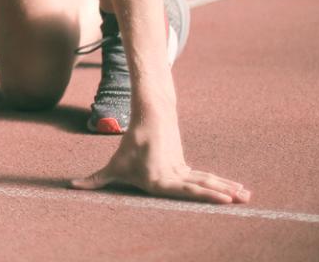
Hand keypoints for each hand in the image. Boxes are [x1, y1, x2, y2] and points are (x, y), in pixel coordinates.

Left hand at [71, 123, 249, 203]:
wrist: (148, 119)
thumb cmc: (129, 147)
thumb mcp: (112, 167)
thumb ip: (95, 179)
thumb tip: (72, 187)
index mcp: (160, 180)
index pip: (185, 189)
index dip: (205, 194)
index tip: (222, 199)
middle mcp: (174, 176)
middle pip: (202, 185)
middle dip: (222, 194)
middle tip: (242, 199)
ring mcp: (183, 170)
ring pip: (208, 180)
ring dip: (228, 188)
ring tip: (247, 195)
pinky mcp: (186, 167)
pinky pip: (206, 178)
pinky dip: (222, 184)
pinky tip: (237, 191)